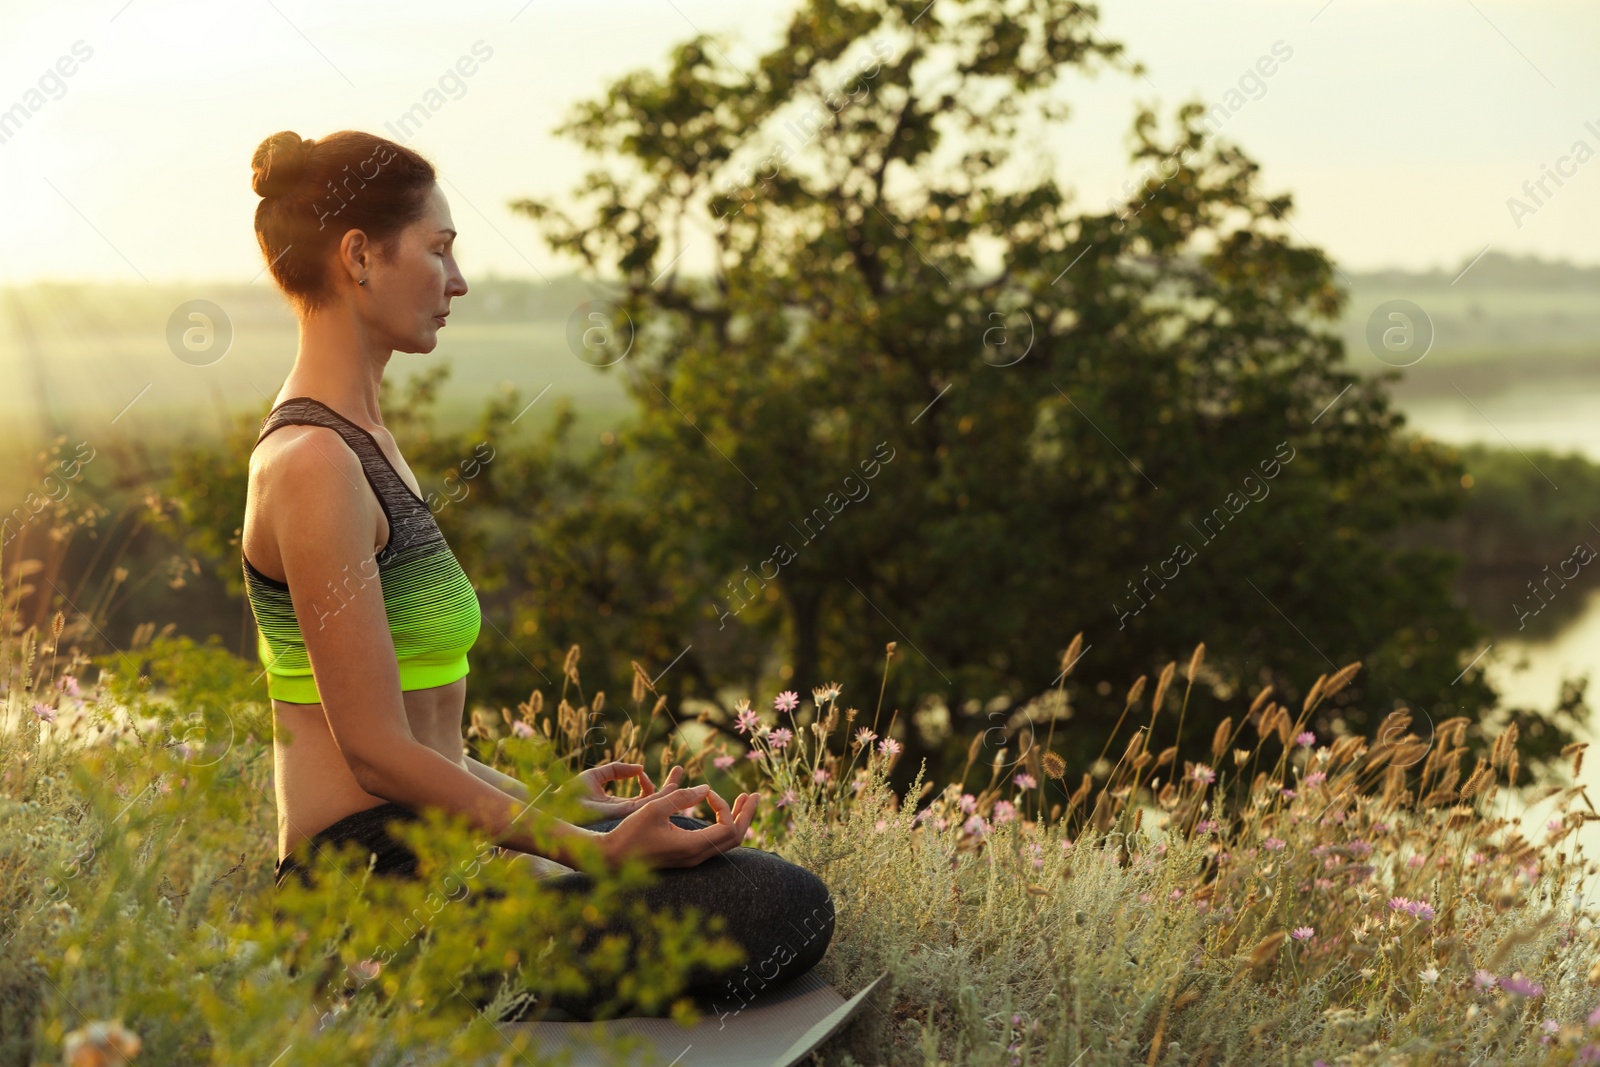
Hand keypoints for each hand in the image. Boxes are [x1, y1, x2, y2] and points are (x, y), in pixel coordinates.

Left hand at [566, 761, 685, 819]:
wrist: (558, 805)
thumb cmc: (571, 794)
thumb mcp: (597, 777)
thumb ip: (617, 770)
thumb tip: (640, 768)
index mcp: (619, 806)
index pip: (642, 797)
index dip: (650, 783)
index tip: (644, 772)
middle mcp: (626, 813)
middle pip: (655, 802)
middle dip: (670, 786)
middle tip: (680, 769)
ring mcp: (628, 816)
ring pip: (657, 804)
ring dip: (670, 788)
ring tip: (679, 771)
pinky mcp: (626, 814)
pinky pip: (649, 805)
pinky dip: (662, 795)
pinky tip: (667, 783)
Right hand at [599, 782, 757, 869]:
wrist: (612, 859)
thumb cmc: (630, 833)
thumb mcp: (654, 808)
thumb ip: (681, 797)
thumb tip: (706, 788)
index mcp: (693, 847)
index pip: (728, 828)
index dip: (724, 806)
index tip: (706, 792)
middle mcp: (697, 856)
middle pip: (735, 838)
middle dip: (747, 815)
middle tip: (755, 795)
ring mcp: (693, 858)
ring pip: (726, 842)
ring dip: (737, 819)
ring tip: (744, 800)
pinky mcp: (686, 856)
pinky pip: (715, 843)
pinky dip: (724, 826)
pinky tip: (721, 813)